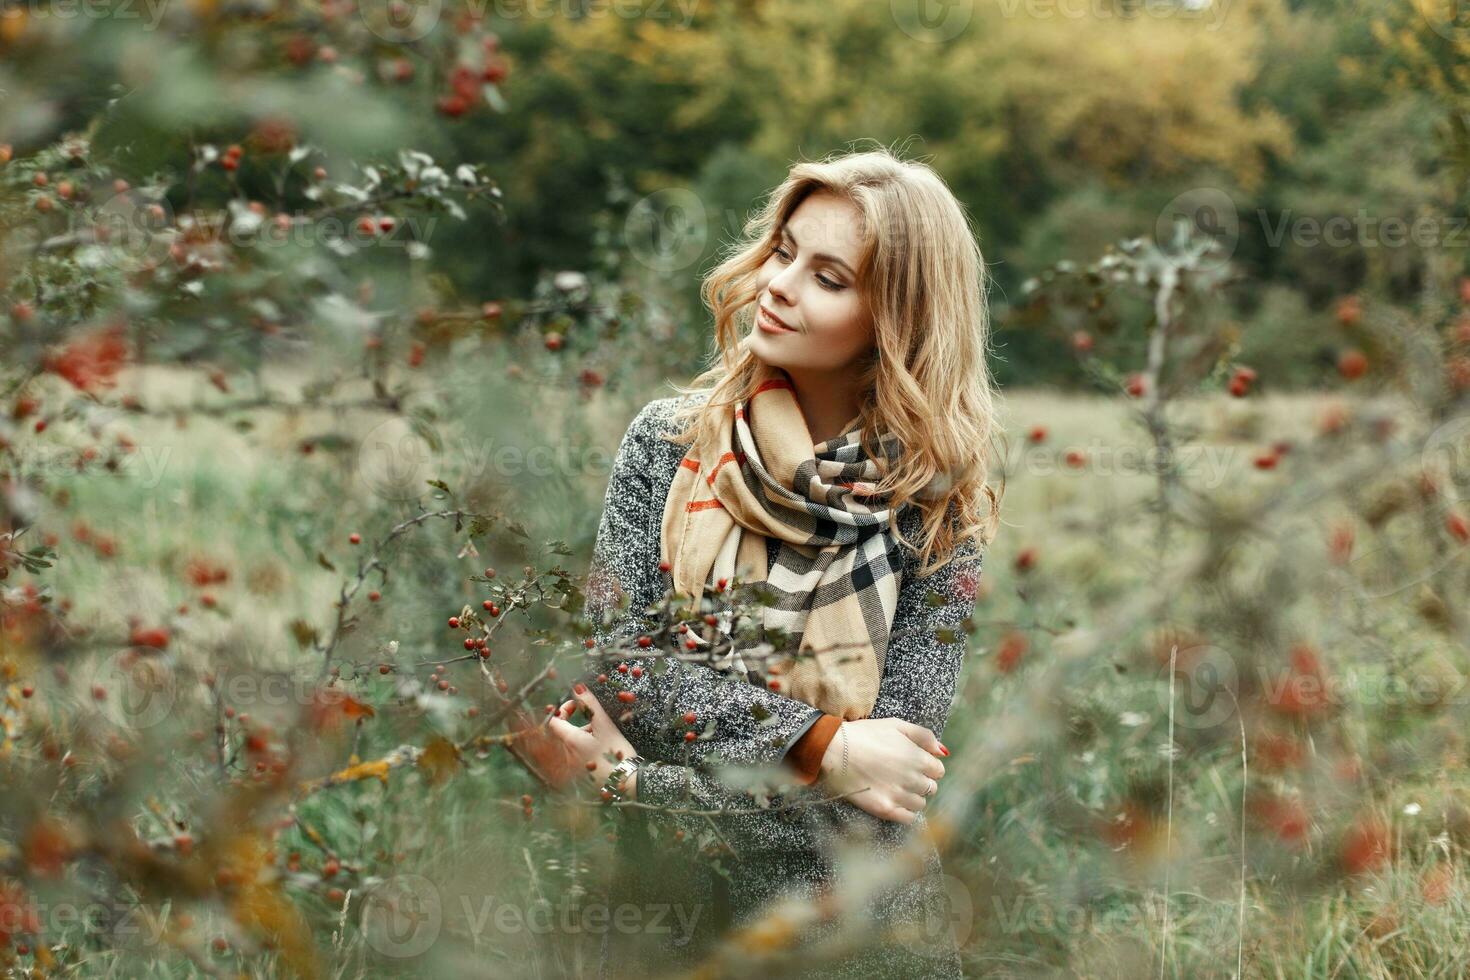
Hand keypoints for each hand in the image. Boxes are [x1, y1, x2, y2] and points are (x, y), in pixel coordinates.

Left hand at [547, 683, 640, 799]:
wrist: (626, 784)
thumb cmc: (616, 754)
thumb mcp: (605, 726)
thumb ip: (590, 704)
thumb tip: (578, 686)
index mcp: (570, 740)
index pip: (554, 720)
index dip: (564, 710)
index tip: (578, 707)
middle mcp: (565, 755)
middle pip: (563, 733)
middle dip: (577, 724)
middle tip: (594, 724)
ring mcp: (570, 768)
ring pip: (570, 745)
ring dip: (582, 737)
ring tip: (601, 739)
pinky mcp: (578, 778)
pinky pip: (574, 759)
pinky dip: (584, 751)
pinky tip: (600, 753)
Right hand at [817, 718, 946, 824]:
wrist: (835, 750)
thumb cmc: (865, 734)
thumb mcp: (896, 725)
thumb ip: (924, 736)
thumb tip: (943, 752)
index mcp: (918, 757)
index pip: (938, 771)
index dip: (927, 767)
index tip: (913, 765)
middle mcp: (913, 778)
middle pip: (931, 788)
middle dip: (921, 782)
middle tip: (902, 776)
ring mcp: (900, 795)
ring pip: (920, 804)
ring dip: (912, 798)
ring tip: (895, 788)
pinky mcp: (886, 809)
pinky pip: (908, 819)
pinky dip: (904, 812)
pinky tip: (893, 801)